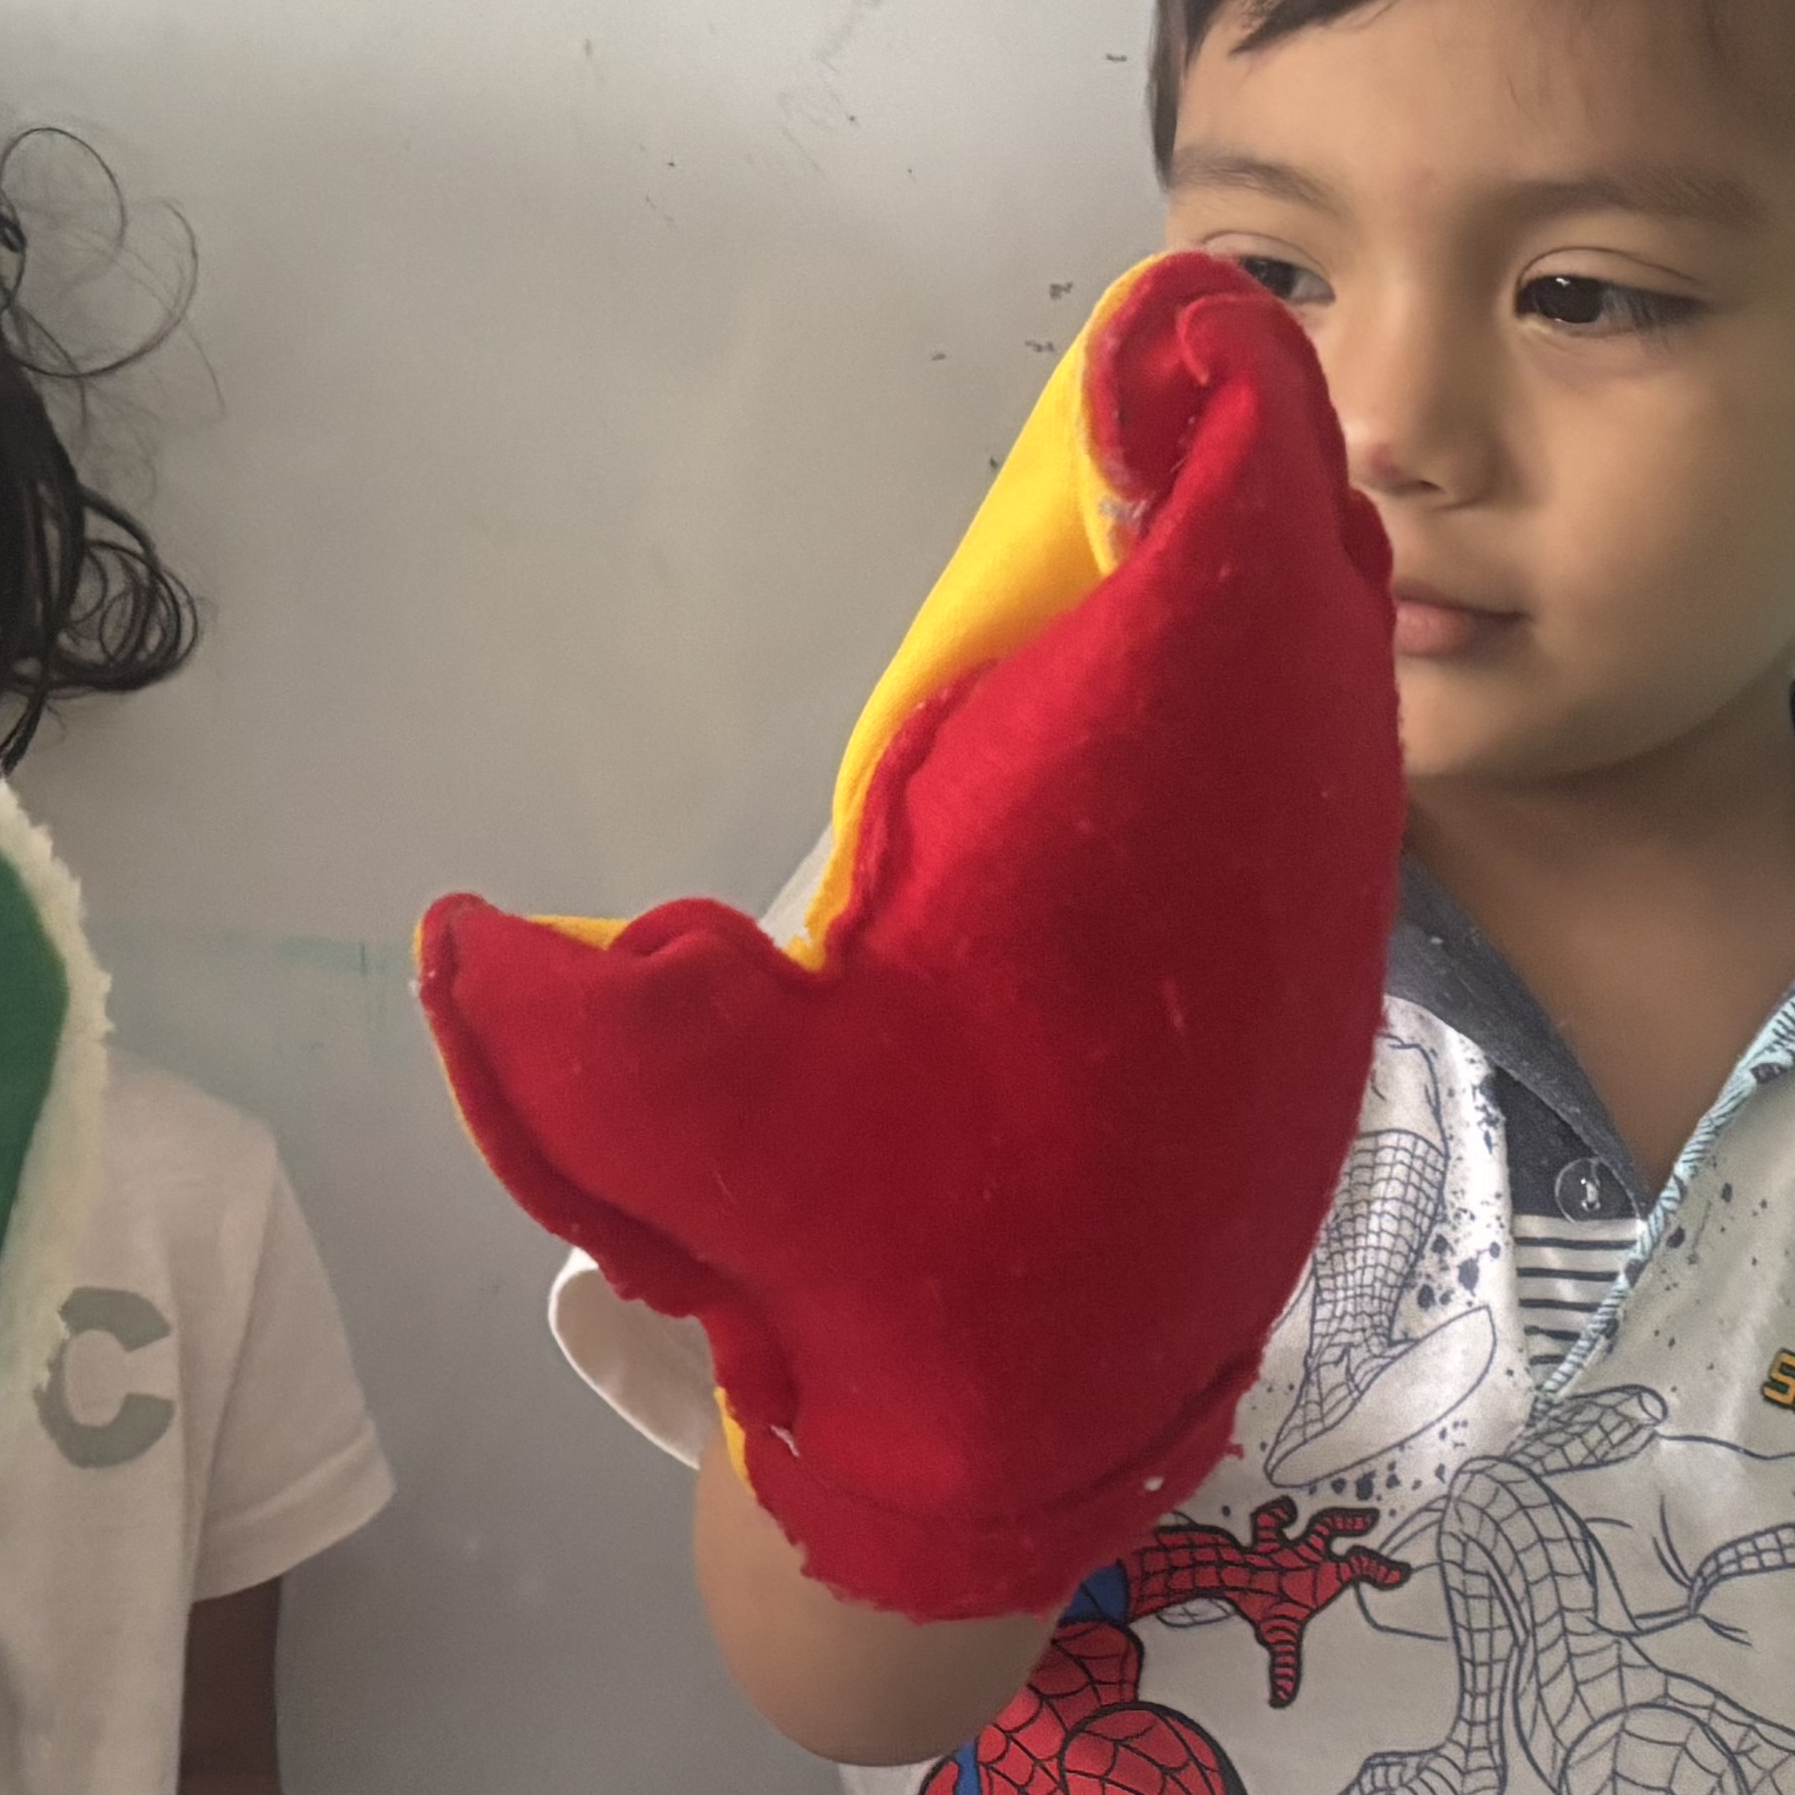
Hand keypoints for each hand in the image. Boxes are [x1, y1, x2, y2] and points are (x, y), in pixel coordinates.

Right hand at [414, 255, 1399, 1622]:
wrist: (1006, 1459)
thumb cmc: (857, 1272)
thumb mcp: (694, 1153)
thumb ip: (577, 1039)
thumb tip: (465, 937)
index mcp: (1115, 859)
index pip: (1208, 588)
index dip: (1202, 437)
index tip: (1168, 335)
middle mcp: (1242, 882)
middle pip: (1298, 611)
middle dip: (1249, 472)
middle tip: (1184, 371)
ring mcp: (1295, 946)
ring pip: (1329, 698)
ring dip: (1278, 576)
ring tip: (1207, 472)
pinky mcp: (1298, 1004)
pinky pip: (1320, 786)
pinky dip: (1286, 684)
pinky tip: (1233, 662)